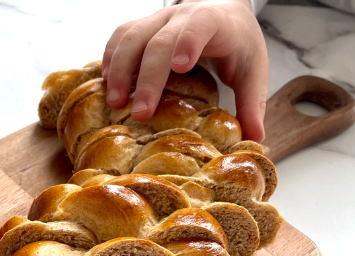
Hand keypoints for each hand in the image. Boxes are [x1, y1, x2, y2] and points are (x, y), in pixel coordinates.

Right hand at [102, 0, 267, 141]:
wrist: (220, 7)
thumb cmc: (235, 43)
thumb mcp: (251, 70)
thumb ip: (251, 103)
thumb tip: (254, 139)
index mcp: (214, 21)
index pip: (199, 25)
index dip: (188, 42)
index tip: (180, 66)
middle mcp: (181, 16)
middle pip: (158, 41)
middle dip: (147, 78)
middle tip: (141, 114)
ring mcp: (157, 19)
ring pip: (131, 37)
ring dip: (119, 69)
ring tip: (115, 102)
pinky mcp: (141, 27)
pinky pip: (118, 37)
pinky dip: (109, 59)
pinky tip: (106, 85)